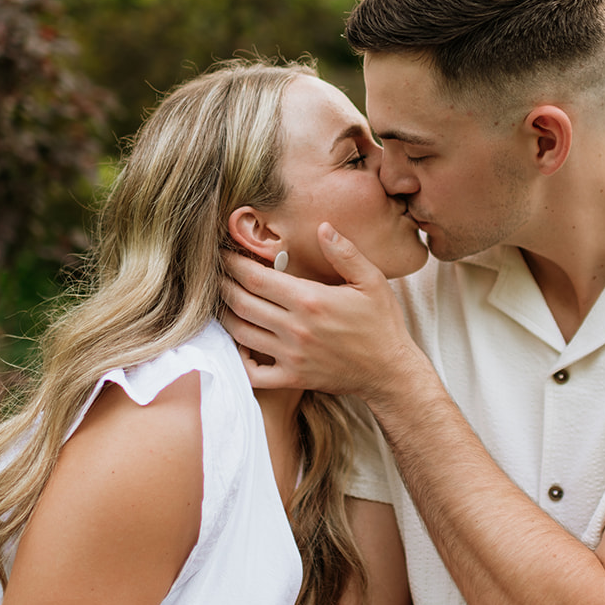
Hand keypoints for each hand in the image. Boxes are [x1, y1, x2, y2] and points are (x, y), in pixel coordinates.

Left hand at [219, 223, 432, 402]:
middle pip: (242, 303)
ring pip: (241, 333)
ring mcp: (292, 356)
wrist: (390, 371)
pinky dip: (238, 358)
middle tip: (214, 273)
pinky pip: (252, 372)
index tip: (224, 254)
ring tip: (220, 300)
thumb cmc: (382, 323)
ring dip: (225, 315)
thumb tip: (322, 227)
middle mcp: (296, 328)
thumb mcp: (371, 280)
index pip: (257, 278)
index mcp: (311, 300)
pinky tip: (238, 342)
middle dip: (222, 285)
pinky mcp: (292, 378)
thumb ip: (345, 252)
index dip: (234, 264)